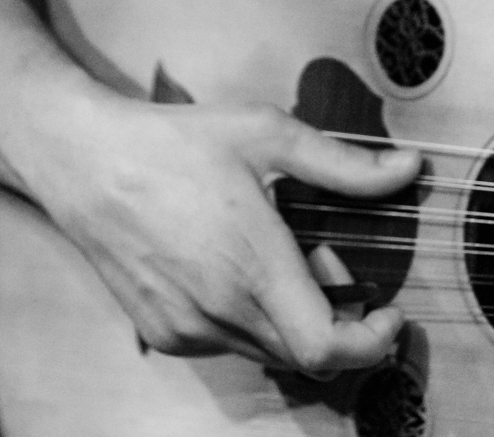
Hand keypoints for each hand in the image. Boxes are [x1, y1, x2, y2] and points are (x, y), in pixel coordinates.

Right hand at [26, 96, 422, 373]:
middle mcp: (220, 309)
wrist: (85, 163)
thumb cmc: (173, 144)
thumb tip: (409, 170)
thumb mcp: (267, 135)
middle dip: (339, 321)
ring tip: (275, 259)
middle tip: (328, 264)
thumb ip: (344, 164)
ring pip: (269, 354)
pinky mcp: (163, 334)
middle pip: (307, 357)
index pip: (327, 347)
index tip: (388, 312)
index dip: (372, 342)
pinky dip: (250, 322)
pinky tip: (233, 269)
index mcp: (253, 264)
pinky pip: (228, 346)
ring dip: (293, 322)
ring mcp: (188, 328)